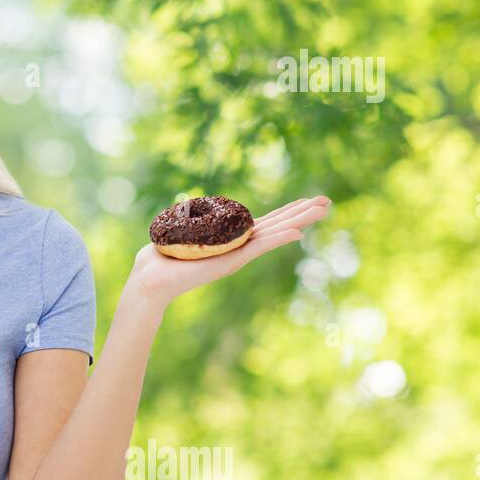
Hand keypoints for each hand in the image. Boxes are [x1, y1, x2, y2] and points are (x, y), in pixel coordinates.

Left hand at [129, 195, 331, 309]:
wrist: (152, 279)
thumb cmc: (163, 257)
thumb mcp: (183, 231)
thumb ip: (191, 222)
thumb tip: (186, 208)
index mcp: (232, 238)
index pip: (266, 222)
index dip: (287, 212)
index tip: (308, 200)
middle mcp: (240, 246)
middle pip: (278, 226)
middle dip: (302, 213)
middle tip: (327, 202)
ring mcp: (238, 254)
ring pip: (275, 234)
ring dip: (298, 221)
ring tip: (321, 210)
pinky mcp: (230, 261)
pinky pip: (259, 247)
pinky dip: (278, 239)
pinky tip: (296, 233)